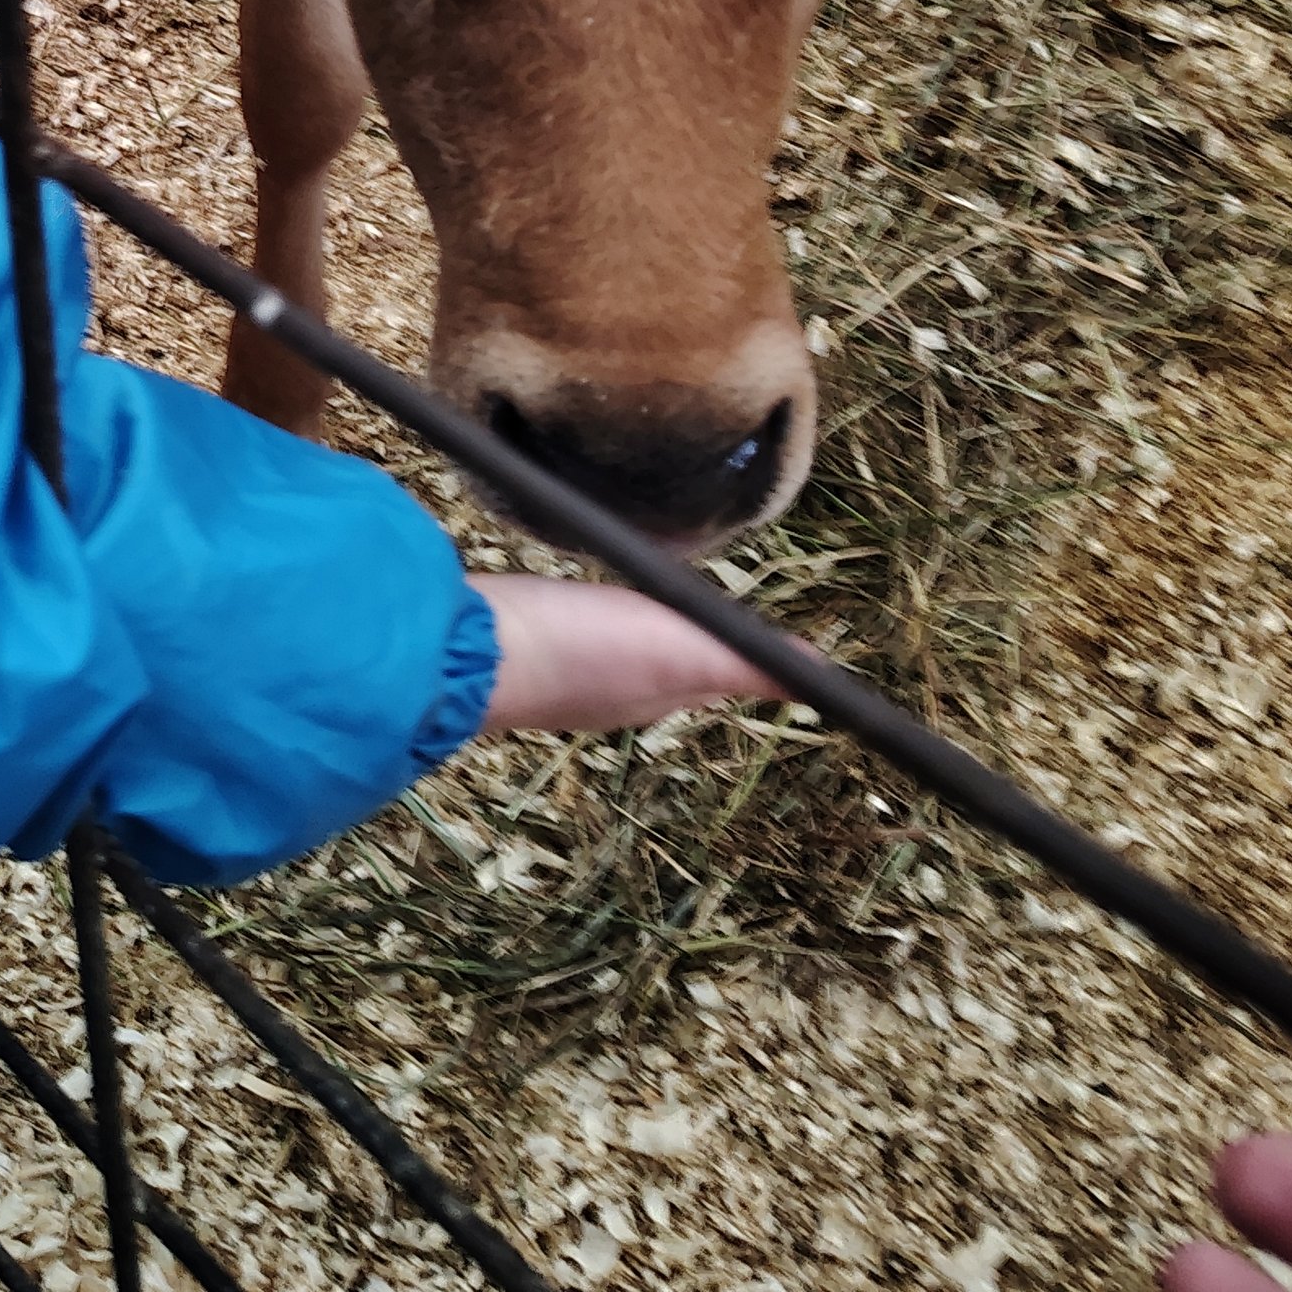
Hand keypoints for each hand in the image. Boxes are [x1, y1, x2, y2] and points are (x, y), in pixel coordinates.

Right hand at [469, 572, 778, 734]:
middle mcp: (609, 693)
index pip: (710, 674)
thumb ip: (751, 665)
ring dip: (626, 623)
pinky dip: (577, 612)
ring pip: (610, 647)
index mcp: (655, 695)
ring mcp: (559, 671)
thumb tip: (825, 682)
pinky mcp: (515, 643)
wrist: (465, 647)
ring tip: (636, 595)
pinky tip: (569, 597)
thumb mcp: (684, 652)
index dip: (731, 647)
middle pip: (660, 663)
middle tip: (692, 602)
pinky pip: (563, 628)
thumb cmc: (581, 652)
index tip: (745, 624)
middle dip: (678, 636)